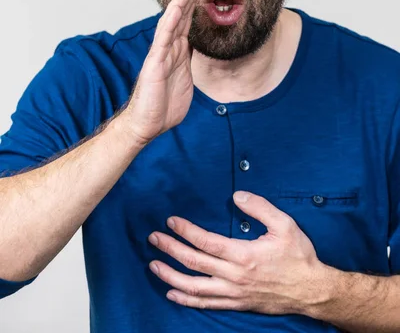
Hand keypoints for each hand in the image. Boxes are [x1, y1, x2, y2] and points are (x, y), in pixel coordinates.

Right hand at [125, 0, 207, 145]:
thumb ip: (188, 59)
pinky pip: (164, 38)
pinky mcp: (155, 62)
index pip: (187, 20)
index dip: (196, 1)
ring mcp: (161, 52)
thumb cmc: (163, 104)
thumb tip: (196, 45)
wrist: (147, 124)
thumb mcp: (184, 77)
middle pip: (181, 13)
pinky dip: (171, 21)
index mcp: (177, 50)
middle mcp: (168, 47)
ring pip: (173, 20)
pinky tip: (178, 7)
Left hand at [148, 191, 323, 313]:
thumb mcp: (284, 225)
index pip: (206, 241)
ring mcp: (233, 293)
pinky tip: (172, 292)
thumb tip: (237, 196)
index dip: (185, 231)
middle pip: (194, 262)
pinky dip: (186, 299)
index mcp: (244, 255)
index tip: (171, 221)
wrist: (311, 291)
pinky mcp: (236, 303)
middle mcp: (234, 276)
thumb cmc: (299, 257)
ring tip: (154, 265)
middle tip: (154, 238)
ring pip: (194, 287)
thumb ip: (260, 207)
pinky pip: (206, 304)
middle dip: (170, 249)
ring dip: (171, 275)